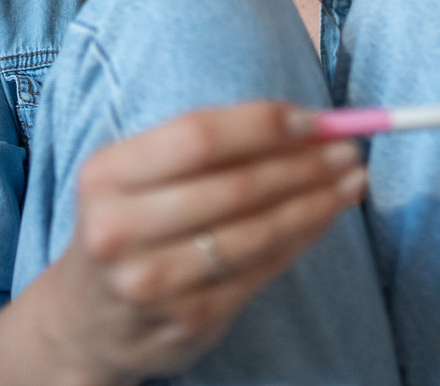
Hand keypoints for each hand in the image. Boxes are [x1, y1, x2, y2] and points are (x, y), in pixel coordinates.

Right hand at [41, 101, 368, 385]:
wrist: (88, 319)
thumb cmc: (130, 223)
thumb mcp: (136, 174)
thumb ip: (206, 144)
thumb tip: (303, 121)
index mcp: (106, 175)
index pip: (197, 136)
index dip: (261, 125)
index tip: (312, 120)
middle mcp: (120, 230)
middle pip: (233, 186)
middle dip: (302, 164)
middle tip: (348, 149)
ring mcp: (153, 282)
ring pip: (255, 233)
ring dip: (315, 202)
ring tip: (351, 181)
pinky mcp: (188, 319)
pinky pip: (261, 271)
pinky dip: (301, 239)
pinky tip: (324, 217)